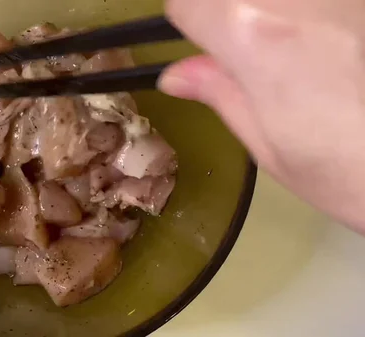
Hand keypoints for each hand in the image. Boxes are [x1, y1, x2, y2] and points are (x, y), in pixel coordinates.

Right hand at [159, 0, 364, 232]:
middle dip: (232, 16)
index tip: (204, 49)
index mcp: (255, 37)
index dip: (188, 26)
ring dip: (277, 16)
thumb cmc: (351, 174)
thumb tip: (175, 74)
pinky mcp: (364, 3)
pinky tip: (334, 48)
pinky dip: (315, 16)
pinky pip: (324, 4)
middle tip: (254, 57)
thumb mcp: (270, 146)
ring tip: (301, 55)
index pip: (186, 2)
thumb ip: (220, 94)